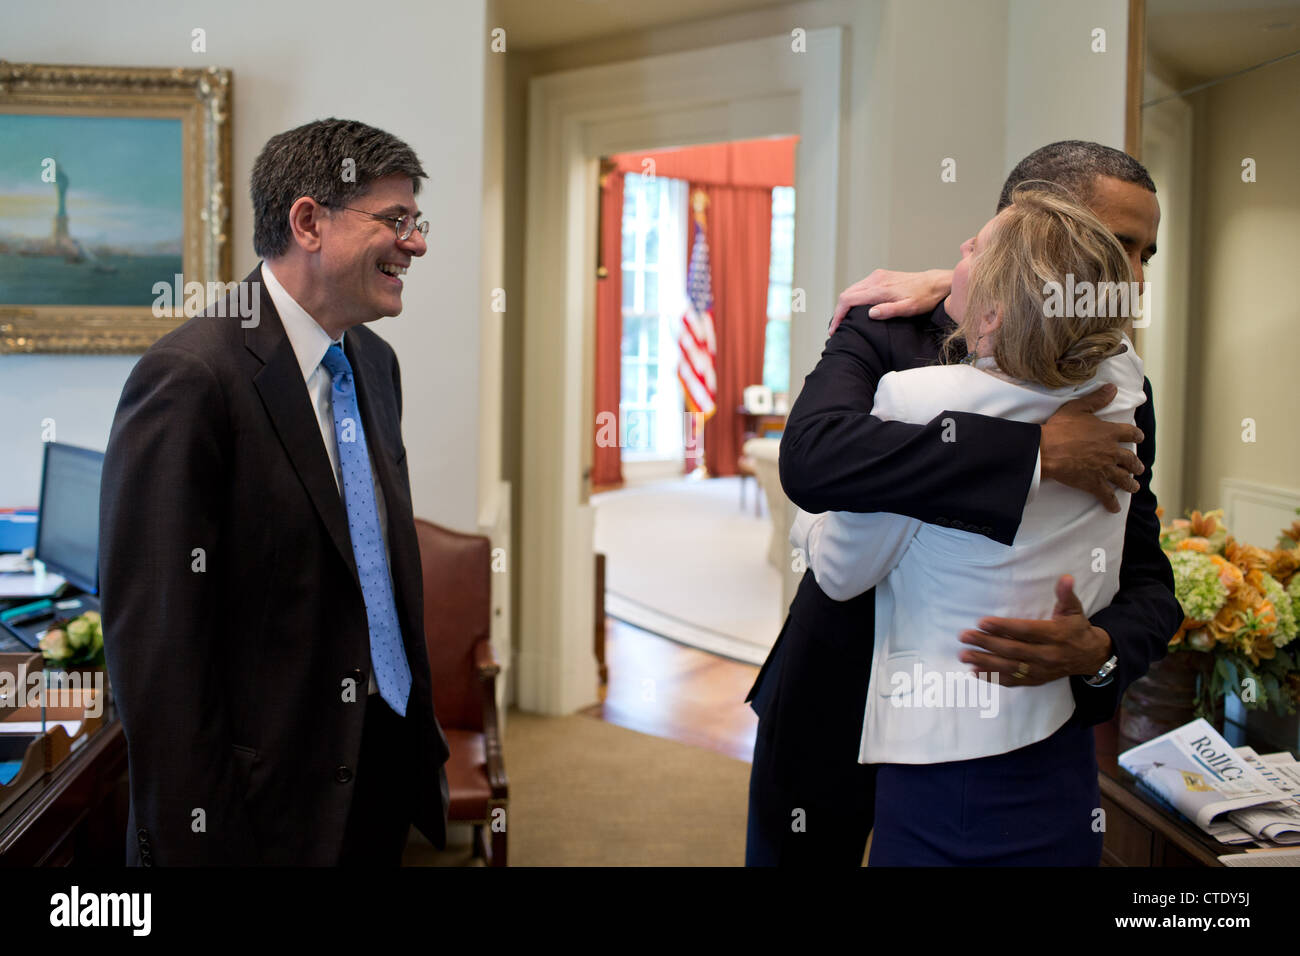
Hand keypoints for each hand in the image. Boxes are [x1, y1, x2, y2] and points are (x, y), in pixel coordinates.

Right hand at [828, 268, 952, 333]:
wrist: (935, 282)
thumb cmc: (924, 297)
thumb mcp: (910, 308)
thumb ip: (889, 310)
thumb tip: (871, 313)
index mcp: (879, 288)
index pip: (848, 299)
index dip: (838, 315)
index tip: (834, 330)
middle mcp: (875, 279)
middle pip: (846, 294)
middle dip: (838, 312)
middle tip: (836, 329)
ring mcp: (877, 276)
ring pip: (852, 290)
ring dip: (845, 305)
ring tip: (843, 321)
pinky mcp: (880, 276)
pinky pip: (860, 287)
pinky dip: (853, 299)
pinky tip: (854, 309)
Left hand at [957, 575, 1112, 685]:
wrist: (1090, 657)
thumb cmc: (1076, 629)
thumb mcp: (1074, 610)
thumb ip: (1066, 595)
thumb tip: (1065, 578)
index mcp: (1054, 635)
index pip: (1025, 631)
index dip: (1003, 627)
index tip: (982, 622)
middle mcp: (1047, 655)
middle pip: (1012, 650)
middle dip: (986, 644)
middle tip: (965, 636)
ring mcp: (1040, 670)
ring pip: (1009, 667)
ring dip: (985, 662)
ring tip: (964, 655)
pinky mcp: (1036, 680)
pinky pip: (1013, 681)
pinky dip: (993, 678)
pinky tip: (975, 671)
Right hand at [1040, 384, 1144, 513]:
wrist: (1047, 451)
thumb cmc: (1060, 428)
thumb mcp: (1077, 408)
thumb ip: (1097, 399)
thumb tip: (1113, 387)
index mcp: (1109, 433)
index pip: (1130, 432)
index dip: (1135, 434)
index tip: (1138, 436)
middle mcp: (1112, 452)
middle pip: (1130, 459)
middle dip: (1135, 464)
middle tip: (1138, 468)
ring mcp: (1105, 469)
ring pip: (1123, 479)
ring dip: (1130, 483)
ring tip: (1133, 487)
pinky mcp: (1094, 484)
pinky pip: (1107, 496)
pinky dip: (1111, 503)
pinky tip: (1114, 509)